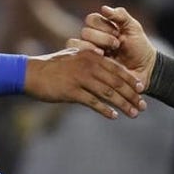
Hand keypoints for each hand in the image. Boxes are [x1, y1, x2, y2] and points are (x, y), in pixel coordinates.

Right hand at [24, 46, 145, 118]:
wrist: (31, 73)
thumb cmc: (52, 66)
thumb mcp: (73, 56)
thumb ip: (89, 59)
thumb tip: (102, 61)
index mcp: (91, 56)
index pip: (116, 69)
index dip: (130, 80)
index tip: (141, 90)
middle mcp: (89, 65)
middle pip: (116, 82)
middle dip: (131, 95)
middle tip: (142, 106)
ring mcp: (81, 78)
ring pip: (108, 93)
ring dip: (123, 104)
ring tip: (133, 114)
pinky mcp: (72, 91)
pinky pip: (93, 102)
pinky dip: (105, 110)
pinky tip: (113, 116)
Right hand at [71, 6, 157, 86]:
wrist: (144, 69)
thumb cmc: (139, 48)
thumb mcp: (133, 28)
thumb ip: (121, 15)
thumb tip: (103, 8)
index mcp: (102, 27)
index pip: (91, 19)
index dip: (103, 24)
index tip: (118, 32)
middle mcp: (93, 39)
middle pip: (85, 32)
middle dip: (102, 38)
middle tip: (116, 45)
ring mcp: (89, 53)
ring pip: (78, 44)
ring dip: (93, 47)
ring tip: (108, 53)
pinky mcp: (88, 66)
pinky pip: (78, 59)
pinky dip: (89, 57)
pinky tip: (103, 60)